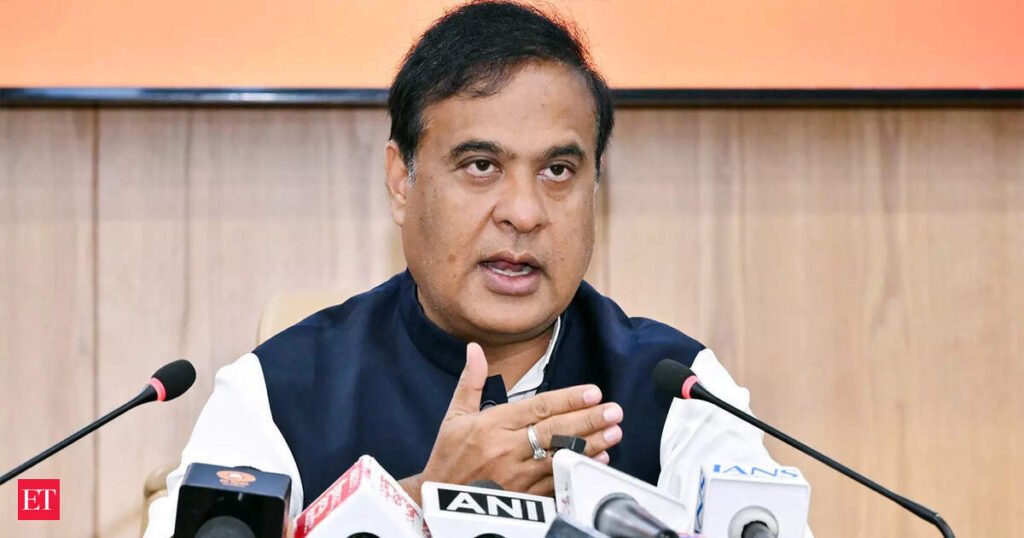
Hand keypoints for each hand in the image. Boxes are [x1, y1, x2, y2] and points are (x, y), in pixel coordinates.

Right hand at [402, 343, 623, 501]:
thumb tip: (474, 349)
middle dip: (587, 420)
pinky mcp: (522, 497)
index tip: (592, 392)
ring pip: (559, 456)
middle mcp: (505, 449)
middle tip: (613, 410)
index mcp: (492, 425)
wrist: (438, 500)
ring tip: (613, 433)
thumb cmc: (449, 455)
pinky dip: (576, 470)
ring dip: (590, 445)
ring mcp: (515, 476)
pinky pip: (555, 482)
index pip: (537, 408)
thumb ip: (471, 381)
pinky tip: (596, 461)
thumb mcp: (455, 415)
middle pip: (554, 431)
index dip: (567, 399)